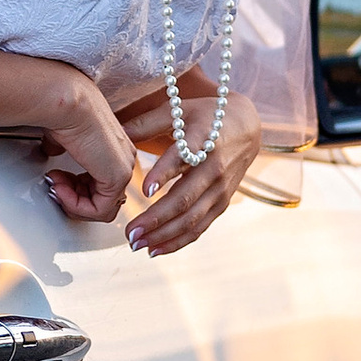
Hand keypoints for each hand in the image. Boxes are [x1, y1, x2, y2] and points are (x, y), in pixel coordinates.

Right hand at [32, 69, 140, 221]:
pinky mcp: (118, 177)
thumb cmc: (64, 111)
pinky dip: (76, 205)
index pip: (102, 184)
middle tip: (55, 184)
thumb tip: (50, 153)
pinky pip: (99, 210)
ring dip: (73, 203)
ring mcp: (123, 169)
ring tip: (57, 184)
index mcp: (114, 148)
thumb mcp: (63, 136)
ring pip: (103, 208)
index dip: (76, 188)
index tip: (56, 176)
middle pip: (104, 200)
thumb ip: (62, 147)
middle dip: (75, 199)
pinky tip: (62, 188)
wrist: (68, 103)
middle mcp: (123, 158)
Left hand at [126, 86, 263, 255]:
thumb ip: (146, 123)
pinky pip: (199, 227)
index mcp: (202, 139)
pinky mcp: (222, 203)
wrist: (246, 127)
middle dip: (156, 219)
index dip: (164, 174)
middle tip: (130, 232)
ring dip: (163, 235)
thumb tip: (114, 132)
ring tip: (136, 244)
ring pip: (191, 219)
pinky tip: (155, 249)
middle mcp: (214, 167)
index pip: (182, 158)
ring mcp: (220, 189)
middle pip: (184, 198)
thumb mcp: (178, 111)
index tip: (145, 189)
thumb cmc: (206, 117)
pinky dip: (177, 241)